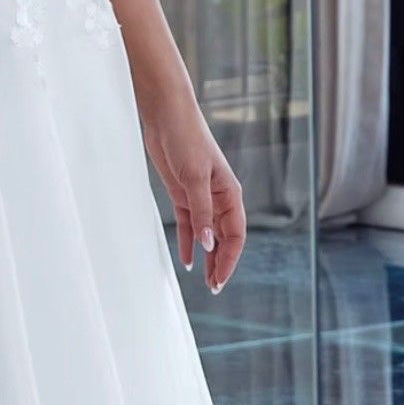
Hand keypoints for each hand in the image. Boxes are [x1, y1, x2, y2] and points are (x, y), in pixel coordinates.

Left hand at [139, 92, 245, 293]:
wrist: (167, 116)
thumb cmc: (187, 139)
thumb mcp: (195, 178)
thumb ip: (201, 212)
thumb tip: (208, 244)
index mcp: (230, 194)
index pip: (236, 234)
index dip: (230, 259)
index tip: (220, 279)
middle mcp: (218, 199)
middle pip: (223, 238)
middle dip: (220, 263)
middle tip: (214, 288)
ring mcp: (200, 198)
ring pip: (207, 235)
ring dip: (207, 257)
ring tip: (205, 280)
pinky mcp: (182, 195)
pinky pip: (188, 226)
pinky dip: (188, 243)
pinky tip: (186, 261)